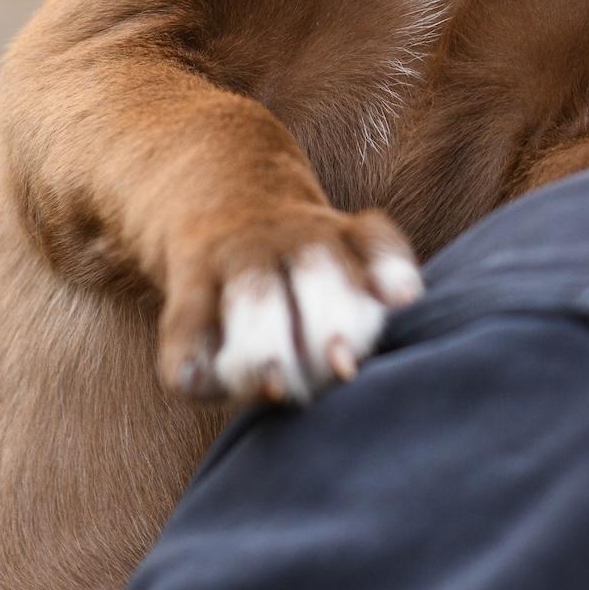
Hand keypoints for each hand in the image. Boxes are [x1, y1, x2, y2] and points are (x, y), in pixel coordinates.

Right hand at [158, 207, 421, 404]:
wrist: (216, 201)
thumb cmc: (299, 262)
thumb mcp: (345, 252)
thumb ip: (379, 275)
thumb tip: (400, 302)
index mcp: (340, 233)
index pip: (372, 241)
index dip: (387, 273)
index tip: (402, 301)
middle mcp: (290, 238)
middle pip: (316, 269)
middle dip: (329, 324)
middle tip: (339, 371)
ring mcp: (236, 257)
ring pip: (254, 296)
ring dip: (266, 346)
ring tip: (275, 388)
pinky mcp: (188, 288)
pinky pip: (186, 322)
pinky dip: (188, 357)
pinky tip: (194, 382)